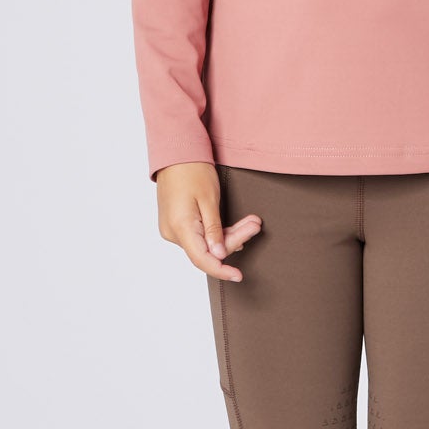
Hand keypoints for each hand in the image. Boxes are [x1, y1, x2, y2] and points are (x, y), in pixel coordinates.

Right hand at [155, 162, 261, 281]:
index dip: (221, 270)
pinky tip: (235, 227)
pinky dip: (216, 233)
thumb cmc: (192, 170)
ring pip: (205, 244)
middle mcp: (172, 232)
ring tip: (251, 222)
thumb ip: (214, 230)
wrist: (175, 152)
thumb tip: (219, 255)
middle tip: (255, 224)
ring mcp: (173, 229)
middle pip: (207, 251)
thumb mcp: (209, 199)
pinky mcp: (177, 224)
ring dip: (228, 236)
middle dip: (234, 240)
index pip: (202, 260)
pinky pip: (198, 236)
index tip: (239, 276)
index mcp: (180, 227)